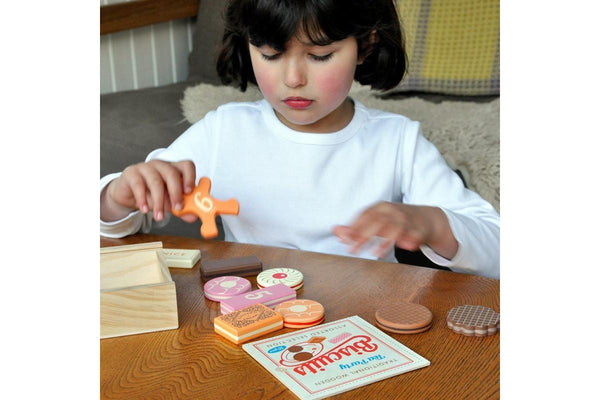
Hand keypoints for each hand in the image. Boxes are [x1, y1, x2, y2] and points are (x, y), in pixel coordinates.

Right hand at [101, 160, 196, 221]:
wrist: (130, 195)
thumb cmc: (153, 195)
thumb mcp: (169, 202)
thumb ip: (181, 208)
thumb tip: (193, 216)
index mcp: (174, 169)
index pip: (186, 166)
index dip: (190, 177)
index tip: (189, 192)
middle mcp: (161, 165)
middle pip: (172, 173)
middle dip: (176, 192)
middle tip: (177, 208)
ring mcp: (146, 167)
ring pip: (155, 181)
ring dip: (159, 201)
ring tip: (159, 217)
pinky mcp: (131, 173)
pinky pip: (138, 185)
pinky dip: (143, 199)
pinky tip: (145, 210)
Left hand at [333, 202, 457, 259]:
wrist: (425, 218)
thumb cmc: (394, 220)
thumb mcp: (375, 221)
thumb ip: (355, 228)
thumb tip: (335, 231)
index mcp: (380, 207)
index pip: (365, 216)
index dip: (354, 228)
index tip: (345, 241)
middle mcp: (393, 211)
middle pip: (377, 222)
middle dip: (364, 236)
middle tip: (354, 250)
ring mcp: (407, 220)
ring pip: (395, 229)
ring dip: (386, 242)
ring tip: (377, 254)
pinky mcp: (419, 229)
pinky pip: (414, 235)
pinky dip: (410, 241)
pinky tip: (407, 247)